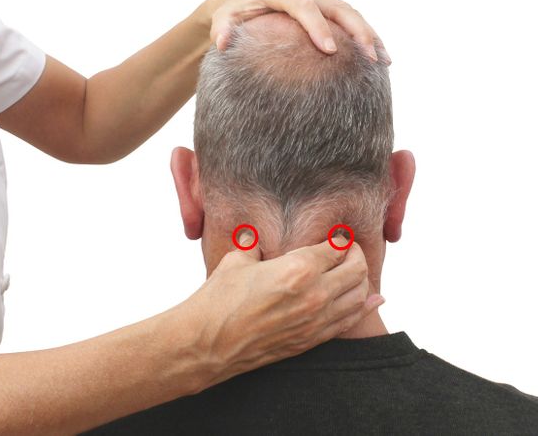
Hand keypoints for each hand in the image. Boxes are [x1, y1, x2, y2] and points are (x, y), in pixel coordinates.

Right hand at [182, 235, 383, 387]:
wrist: (208, 343)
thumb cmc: (218, 301)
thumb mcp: (237, 260)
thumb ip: (255, 245)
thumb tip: (255, 236)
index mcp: (298, 268)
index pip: (336, 247)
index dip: (339, 238)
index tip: (337, 236)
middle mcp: (315, 294)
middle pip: (356, 269)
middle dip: (355, 255)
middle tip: (347, 250)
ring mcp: (315, 320)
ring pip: (359, 296)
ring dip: (362, 280)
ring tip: (354, 271)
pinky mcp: (311, 340)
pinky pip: (349, 321)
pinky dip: (364, 307)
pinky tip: (372, 300)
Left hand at [205, 0, 389, 62]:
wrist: (238, 4)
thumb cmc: (231, 16)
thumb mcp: (222, 21)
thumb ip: (222, 30)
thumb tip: (222, 42)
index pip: (304, 7)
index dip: (319, 28)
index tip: (330, 51)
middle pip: (336, 6)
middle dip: (356, 31)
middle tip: (369, 58)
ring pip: (349, 11)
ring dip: (369, 34)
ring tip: (383, 61)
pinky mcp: (324, 5)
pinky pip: (348, 19)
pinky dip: (365, 36)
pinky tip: (379, 58)